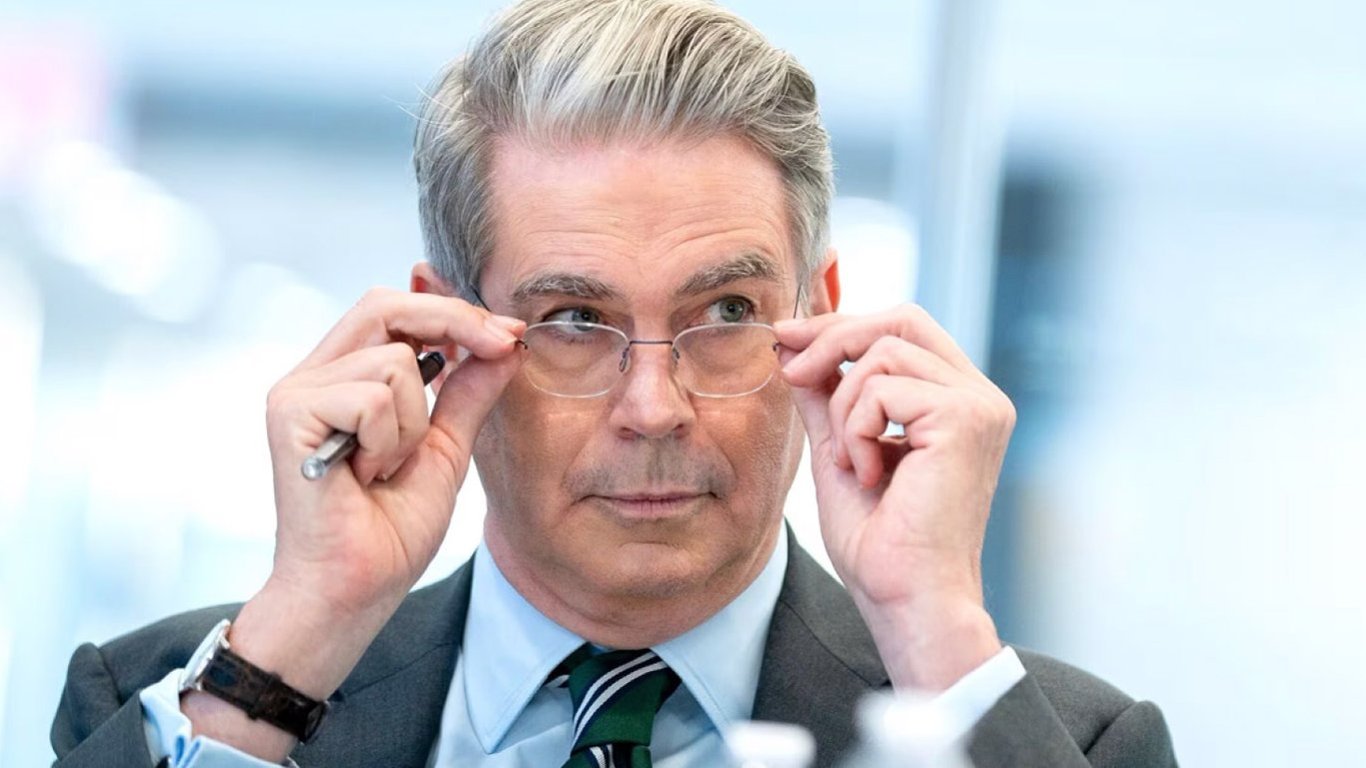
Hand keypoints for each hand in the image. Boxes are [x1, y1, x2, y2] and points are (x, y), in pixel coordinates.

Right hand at [182, 288, 522, 757]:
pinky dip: (390, 440)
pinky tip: (366, 474)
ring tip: (387, 467)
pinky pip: (375, 396)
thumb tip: (504, 345)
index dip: (455, 312)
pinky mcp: (290, 413)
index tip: (509, 334)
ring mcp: (298, 391)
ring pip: (395, 361)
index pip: (397, 310)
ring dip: (415, 422)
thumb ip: (468, 394)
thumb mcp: (445, 449)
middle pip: (386, 305)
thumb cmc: (389, 531)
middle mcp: (315, 375)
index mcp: (346, 377)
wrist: (355, 589)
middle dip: (454, 322)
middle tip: (500, 347)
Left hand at [775, 306, 1014, 690]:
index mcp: (959, 402)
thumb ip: (826, 400)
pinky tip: (868, 475)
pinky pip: (881, 389)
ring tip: (849, 462)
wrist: (905, 598)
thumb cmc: (881, 544)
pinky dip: (856, 431)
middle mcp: (980, 397)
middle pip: (901, 318)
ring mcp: (979, 405)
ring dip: (842, 407)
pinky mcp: (965, 419)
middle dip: (833, 336)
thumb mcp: (840, 452)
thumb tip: (795, 351)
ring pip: (882, 353)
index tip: (785, 336)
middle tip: (787, 367)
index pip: (903, 328)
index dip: (841, 325)